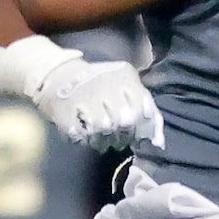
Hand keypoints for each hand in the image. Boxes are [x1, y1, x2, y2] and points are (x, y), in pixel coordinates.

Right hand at [26, 53, 165, 151]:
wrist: (60, 75)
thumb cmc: (100, 85)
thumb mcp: (127, 86)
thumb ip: (146, 110)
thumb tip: (158, 143)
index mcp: (123, 77)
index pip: (143, 111)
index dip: (142, 129)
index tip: (136, 135)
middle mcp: (105, 85)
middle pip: (124, 122)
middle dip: (123, 136)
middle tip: (118, 140)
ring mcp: (83, 98)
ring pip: (103, 131)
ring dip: (104, 141)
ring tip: (103, 141)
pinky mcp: (64, 111)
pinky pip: (79, 136)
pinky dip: (84, 140)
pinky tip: (86, 137)